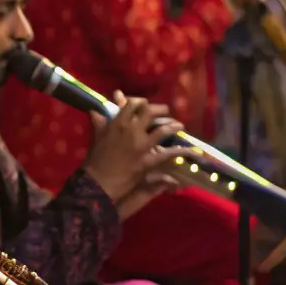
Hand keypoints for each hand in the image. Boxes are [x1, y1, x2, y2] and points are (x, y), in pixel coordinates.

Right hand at [85, 93, 189, 212]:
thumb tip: (95, 110)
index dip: (140, 102)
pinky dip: (180, 151)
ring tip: (179, 125)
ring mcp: (141, 145)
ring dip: (172, 126)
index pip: (132, 104)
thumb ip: (99, 123)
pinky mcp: (148, 160)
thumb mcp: (97, 138)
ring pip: (162, 130)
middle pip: (150, 112)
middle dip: (160, 109)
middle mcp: (131, 130)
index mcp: (117, 123)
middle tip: (165, 111)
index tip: (143, 104)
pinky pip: (168, 153)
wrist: (98, 182)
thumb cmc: (95, 160)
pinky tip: (190, 149)